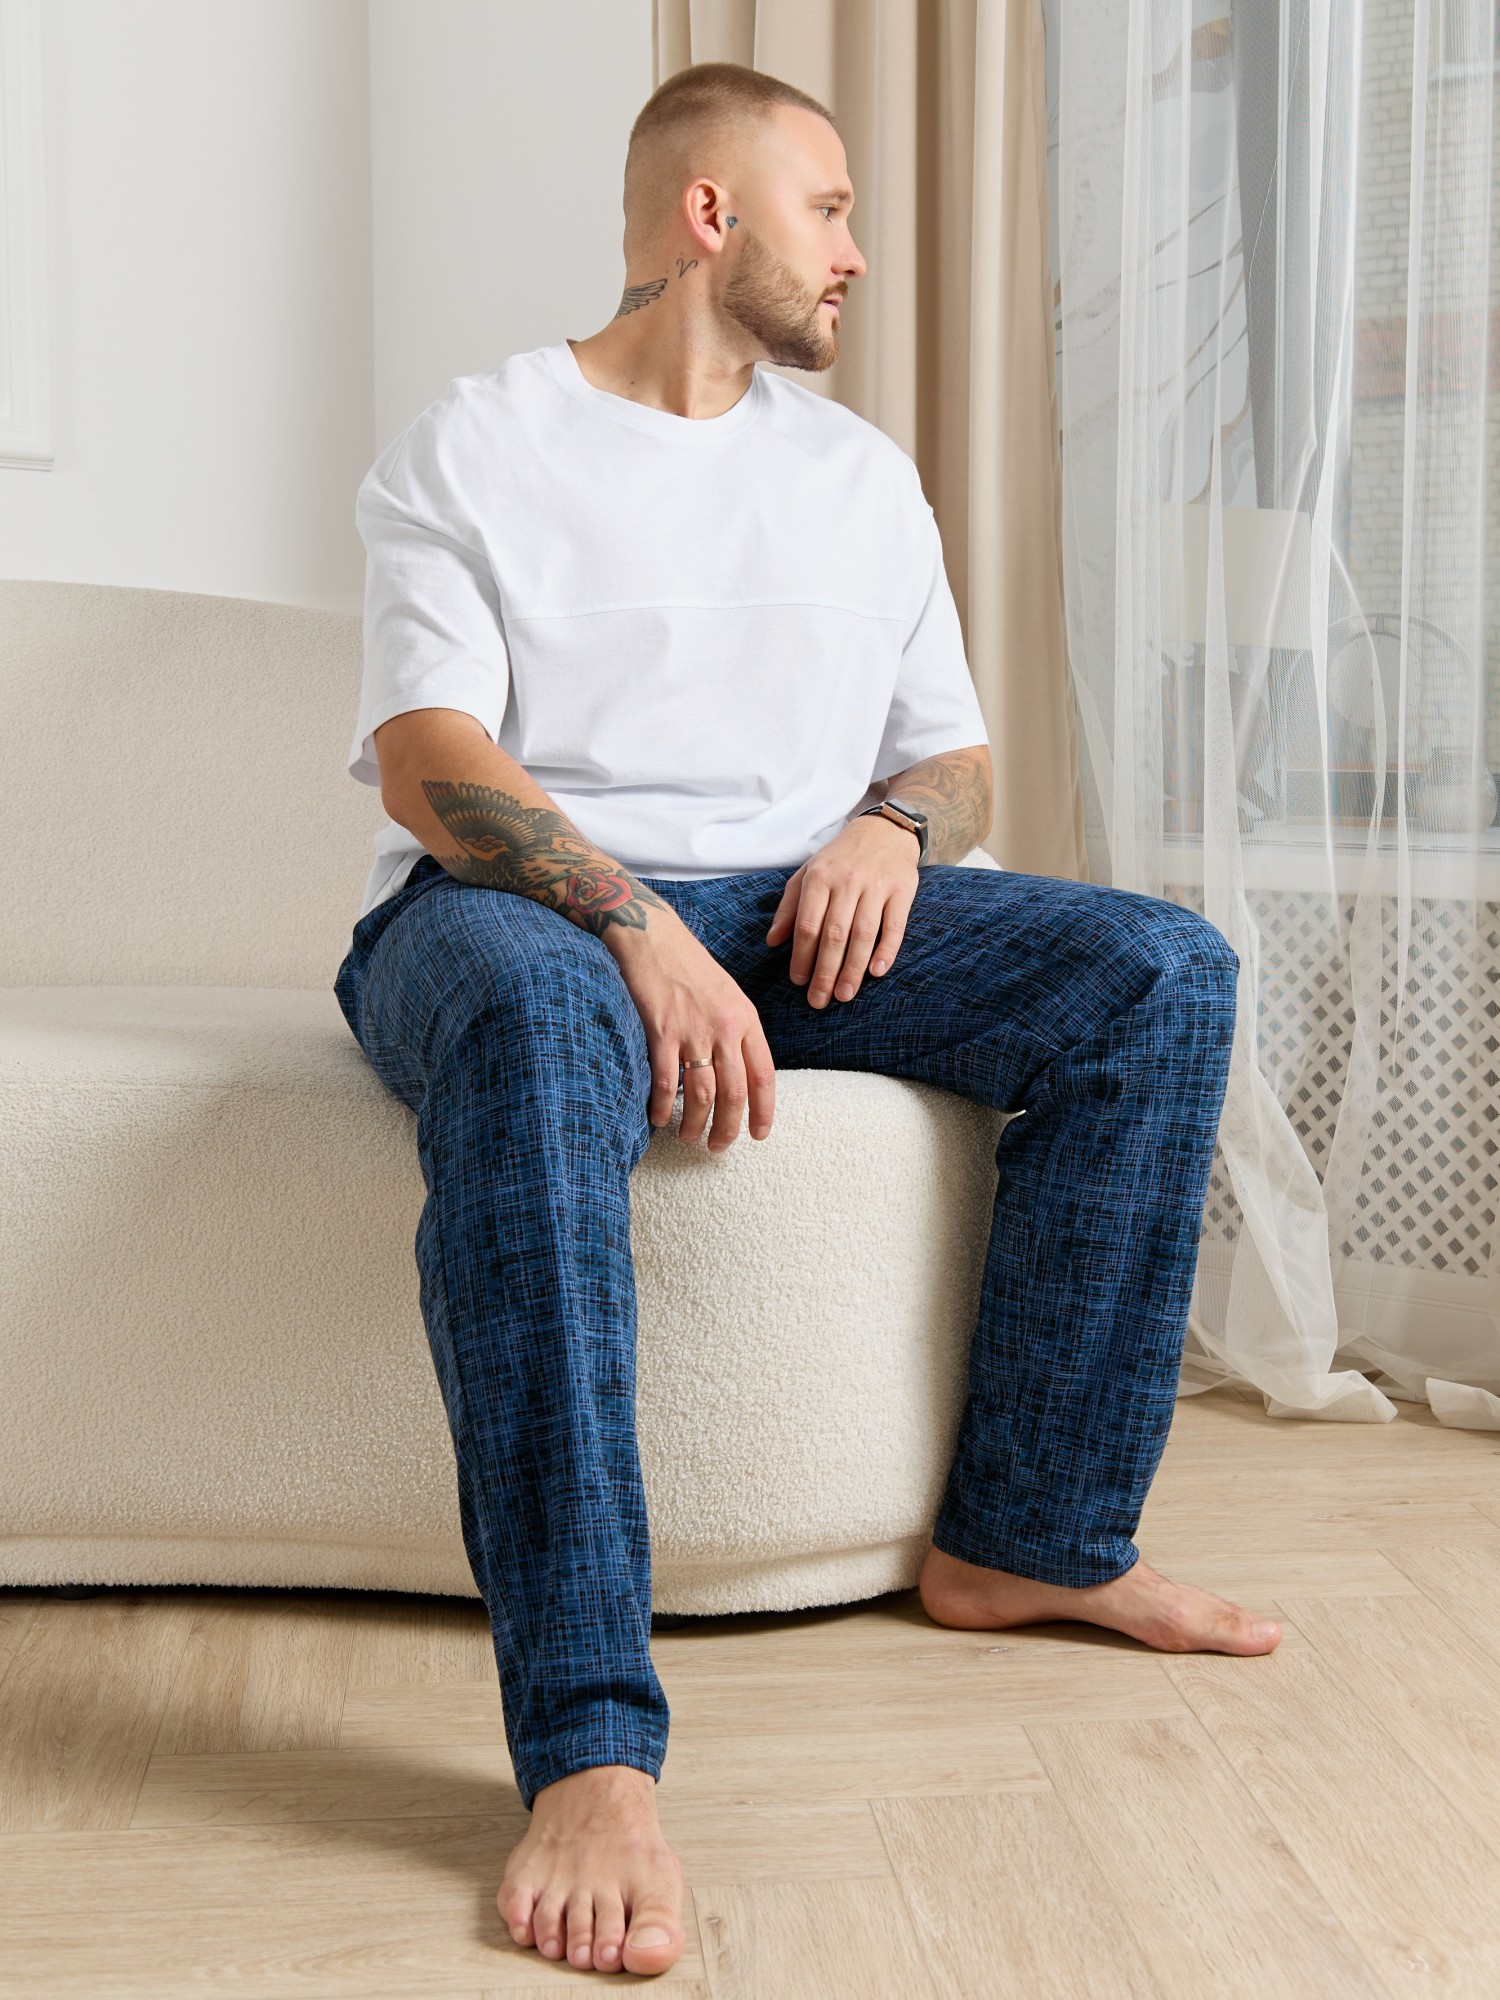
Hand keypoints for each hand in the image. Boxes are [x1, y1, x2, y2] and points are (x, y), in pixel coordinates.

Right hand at [605, 910, 775, 1150]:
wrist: (652, 937)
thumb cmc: (689, 966)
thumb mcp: (727, 995)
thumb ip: (737, 1032)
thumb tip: (741, 1073)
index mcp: (746, 1019)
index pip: (764, 1075)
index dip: (764, 1111)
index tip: (759, 1135)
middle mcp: (724, 1028)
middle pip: (734, 1093)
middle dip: (728, 1128)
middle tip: (718, 1147)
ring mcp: (692, 1031)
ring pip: (701, 1094)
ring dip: (695, 1124)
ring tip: (689, 1137)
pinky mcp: (660, 1032)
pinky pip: (664, 1082)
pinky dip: (661, 1106)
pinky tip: (657, 1118)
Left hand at [765, 813, 918, 1006]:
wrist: (885, 831)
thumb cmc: (841, 858)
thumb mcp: (808, 873)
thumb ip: (789, 907)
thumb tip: (773, 941)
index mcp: (819, 878)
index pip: (808, 925)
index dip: (801, 956)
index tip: (798, 981)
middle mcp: (846, 881)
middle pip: (834, 935)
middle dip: (824, 972)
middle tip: (818, 1000)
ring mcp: (876, 886)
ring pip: (863, 934)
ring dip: (853, 968)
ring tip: (844, 995)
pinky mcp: (902, 890)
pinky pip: (894, 925)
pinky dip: (886, 950)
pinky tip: (877, 972)